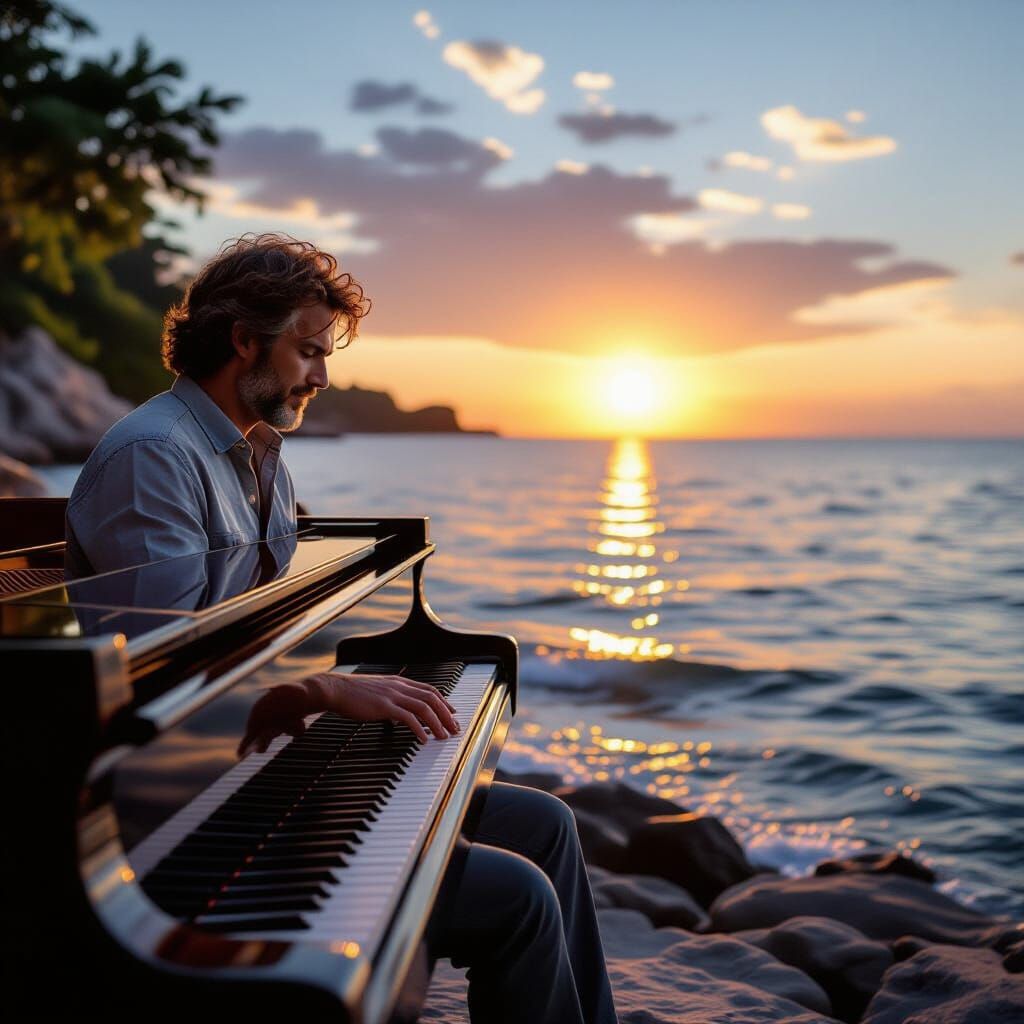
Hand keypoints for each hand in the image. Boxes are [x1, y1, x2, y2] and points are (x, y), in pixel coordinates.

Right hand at [238, 671, 460, 757]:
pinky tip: (423, 740)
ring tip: (444, 737)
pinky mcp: (384, 707)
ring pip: (424, 708)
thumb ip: (388, 698)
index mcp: (398, 682)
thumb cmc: (350, 694)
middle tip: (454, 728)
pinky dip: (419, 730)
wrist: (333, 689)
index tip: (451, 712)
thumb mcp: (374, 692)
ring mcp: (392, 695)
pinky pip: (408, 718)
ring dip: (437, 723)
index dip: (443, 701)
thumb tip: (396, 711)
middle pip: (431, 698)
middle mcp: (399, 686)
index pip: (428, 689)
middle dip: (446, 714)